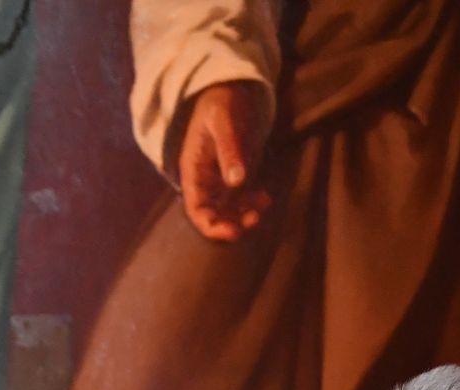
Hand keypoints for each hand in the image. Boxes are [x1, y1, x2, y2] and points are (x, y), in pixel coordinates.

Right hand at [175, 80, 271, 241]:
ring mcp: (219, 178)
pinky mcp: (235, 174)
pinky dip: (253, 202)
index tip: (232, 231)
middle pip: (212, 213)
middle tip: (254, 219)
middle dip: (231, 222)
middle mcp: (204, 179)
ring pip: (228, 209)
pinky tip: (266, 197)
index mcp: (193, 169)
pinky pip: (241, 197)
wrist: (231, 87)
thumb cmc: (222, 101)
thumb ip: (229, 149)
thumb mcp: (223, 120)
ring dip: (244, 213)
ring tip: (263, 205)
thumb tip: (237, 182)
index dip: (211, 225)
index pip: (196, 207)